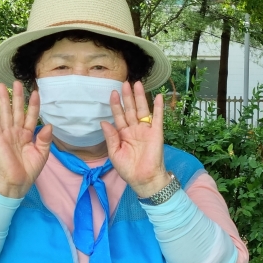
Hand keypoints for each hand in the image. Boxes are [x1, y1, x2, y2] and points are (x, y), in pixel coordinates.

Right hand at [0, 82, 52, 196]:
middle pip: (17, 110)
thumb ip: (44, 139)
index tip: (36, 92)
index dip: (33, 105)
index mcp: (27, 134)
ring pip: (5, 113)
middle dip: (17, 96)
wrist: (17, 183)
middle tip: (17, 81)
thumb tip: (48, 125)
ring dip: (3, 99)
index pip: (31, 116)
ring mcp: (6, 134)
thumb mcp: (41, 153)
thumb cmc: (29, 169)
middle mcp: (16, 131)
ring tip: (1, 85)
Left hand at [103, 81, 169, 196]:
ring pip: (142, 110)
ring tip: (137, 84)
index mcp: (123, 134)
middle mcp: (134, 129)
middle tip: (124, 83)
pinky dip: (159, 107)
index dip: (115, 104)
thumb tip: (103, 122)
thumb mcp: (114, 153)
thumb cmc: (128, 169)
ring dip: (140, 97)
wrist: (143, 179)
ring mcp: (146, 130)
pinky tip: (158, 96)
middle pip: (130, 109)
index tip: (112, 93)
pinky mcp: (156, 133)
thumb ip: (110, 137)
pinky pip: (157, 118)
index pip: (118, 115)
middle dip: (127, 96)